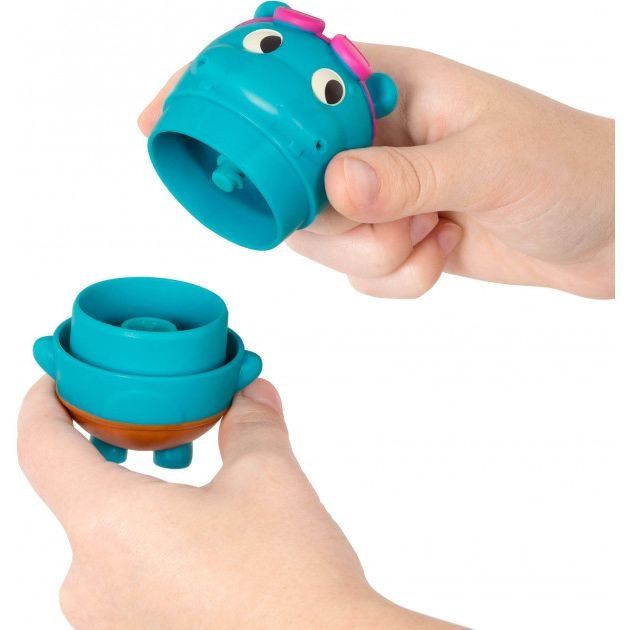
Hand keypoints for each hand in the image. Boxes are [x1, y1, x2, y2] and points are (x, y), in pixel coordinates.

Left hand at [19, 377, 461, 628]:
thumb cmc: (290, 584)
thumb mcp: (269, 477)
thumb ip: (251, 423)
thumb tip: (250, 394)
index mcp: (111, 526)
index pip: (41, 450)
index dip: (44, 405)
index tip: (56, 385)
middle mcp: (92, 582)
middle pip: (80, 494)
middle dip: (116, 454)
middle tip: (157, 430)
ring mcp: (108, 622)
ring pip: (106, 537)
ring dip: (139, 503)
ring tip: (191, 490)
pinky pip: (123, 576)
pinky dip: (150, 543)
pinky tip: (200, 541)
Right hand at [139, 46, 613, 298]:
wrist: (599, 229)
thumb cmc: (565, 168)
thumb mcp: (488, 162)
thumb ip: (408, 176)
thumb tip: (337, 187)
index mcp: (385, 87)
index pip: (283, 79)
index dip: (219, 94)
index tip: (164, 118)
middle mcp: (369, 140)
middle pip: (291, 186)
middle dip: (338, 225)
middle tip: (404, 218)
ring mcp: (376, 194)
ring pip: (324, 242)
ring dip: (380, 257)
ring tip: (437, 234)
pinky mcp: (389, 238)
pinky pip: (359, 275)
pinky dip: (398, 279)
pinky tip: (441, 254)